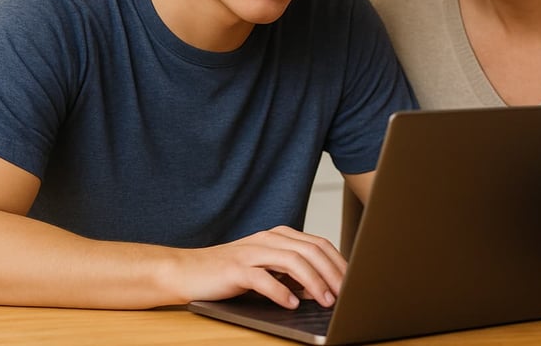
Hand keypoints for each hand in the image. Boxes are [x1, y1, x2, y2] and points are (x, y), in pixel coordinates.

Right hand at [174, 226, 346, 308]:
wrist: (188, 270)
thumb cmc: (230, 273)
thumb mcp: (267, 269)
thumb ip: (291, 273)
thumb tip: (320, 288)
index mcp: (279, 236)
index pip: (318, 244)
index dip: (338, 262)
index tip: (352, 281)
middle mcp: (268, 239)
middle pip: (310, 250)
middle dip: (332, 272)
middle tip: (344, 293)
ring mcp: (252, 252)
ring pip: (292, 261)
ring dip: (313, 282)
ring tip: (325, 301)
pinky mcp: (236, 269)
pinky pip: (264, 278)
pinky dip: (281, 291)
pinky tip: (291, 304)